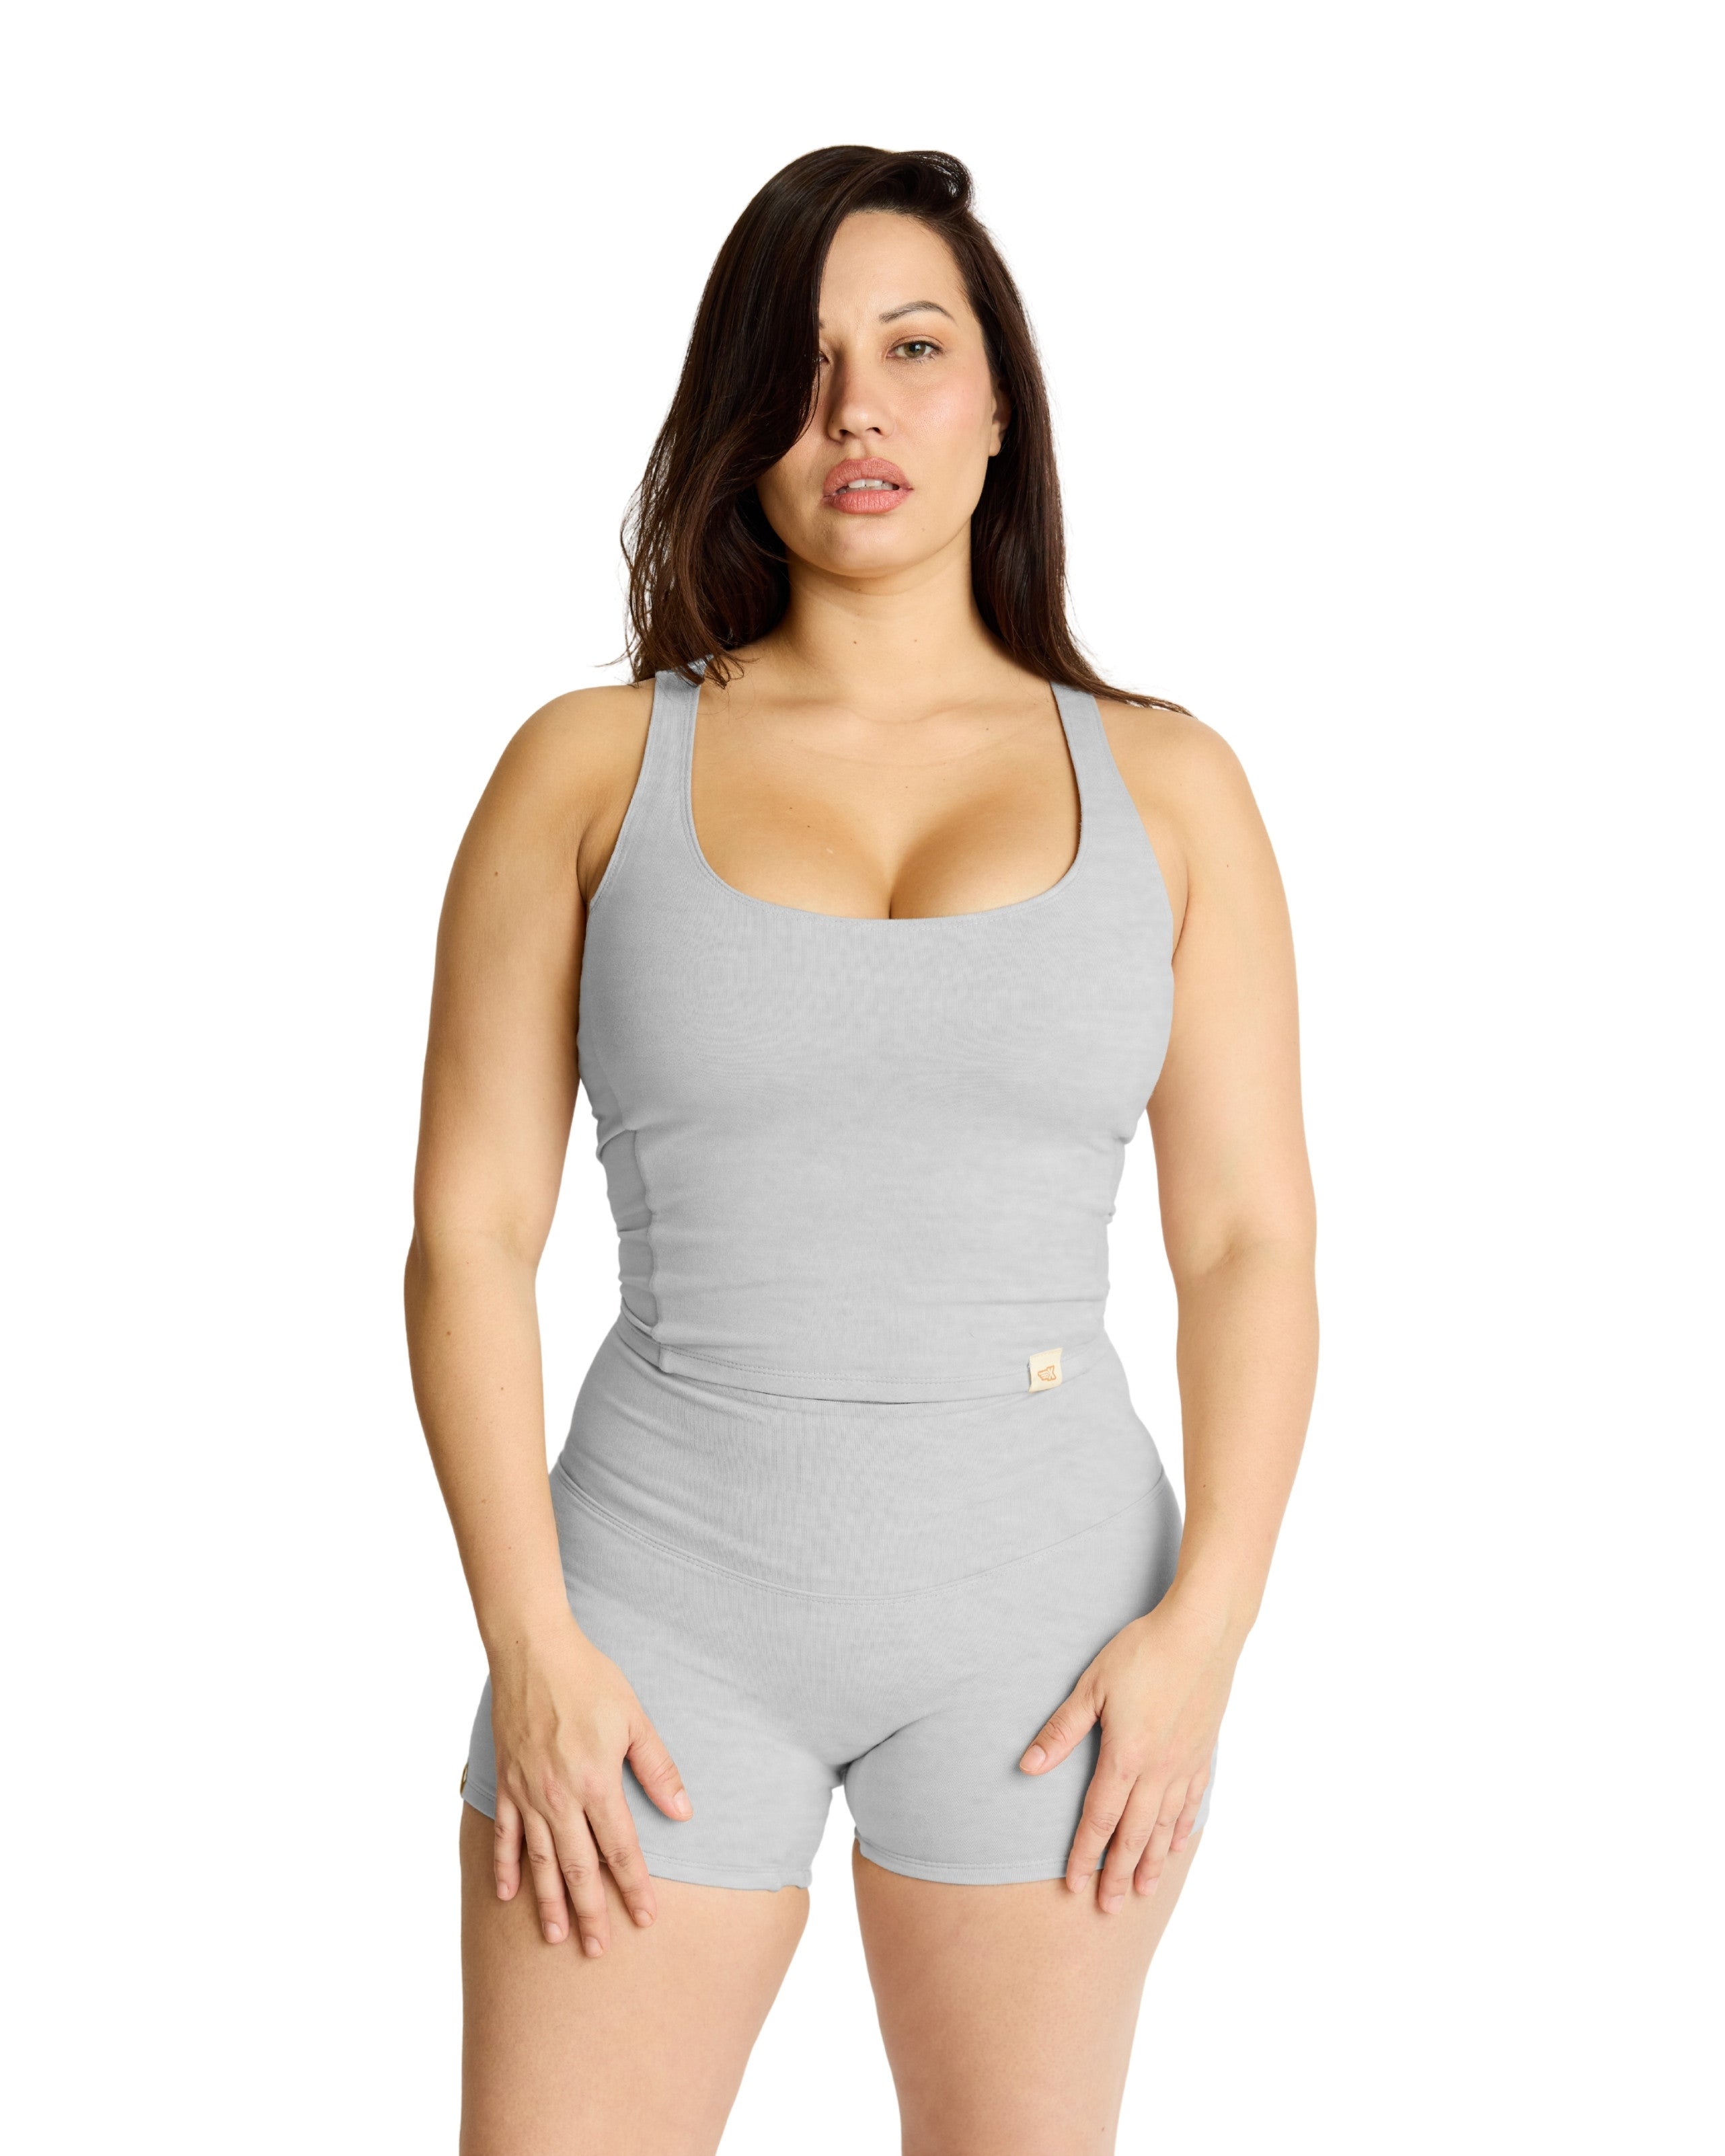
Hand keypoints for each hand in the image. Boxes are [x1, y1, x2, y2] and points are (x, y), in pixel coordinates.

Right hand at [489, 1618, 691, 1954]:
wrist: (533, 1651)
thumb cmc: (590, 1679)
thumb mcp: (635, 1719)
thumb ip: (658, 1769)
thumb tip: (683, 1813)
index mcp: (596, 1781)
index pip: (620, 1848)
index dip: (634, 1887)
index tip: (646, 1919)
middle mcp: (559, 1796)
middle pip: (579, 1867)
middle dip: (590, 1912)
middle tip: (598, 1950)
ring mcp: (527, 1793)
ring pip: (540, 1860)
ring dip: (549, 1902)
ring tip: (556, 1938)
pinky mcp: (505, 1783)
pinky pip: (504, 1834)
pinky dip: (505, 1867)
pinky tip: (509, 1896)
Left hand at [1018, 1593, 1238, 1911]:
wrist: (1202, 1632)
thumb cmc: (1142, 1652)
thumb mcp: (1092, 1686)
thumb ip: (1062, 1730)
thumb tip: (1027, 1766)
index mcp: (1125, 1757)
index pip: (1099, 1819)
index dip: (1085, 1855)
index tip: (1074, 1885)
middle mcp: (1158, 1771)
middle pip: (1134, 1836)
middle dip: (1119, 1875)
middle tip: (1109, 1908)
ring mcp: (1184, 1764)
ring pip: (1166, 1827)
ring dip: (1153, 1863)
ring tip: (1144, 1893)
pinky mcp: (1203, 1752)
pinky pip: (1192, 1803)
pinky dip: (1182, 1829)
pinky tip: (1177, 1845)